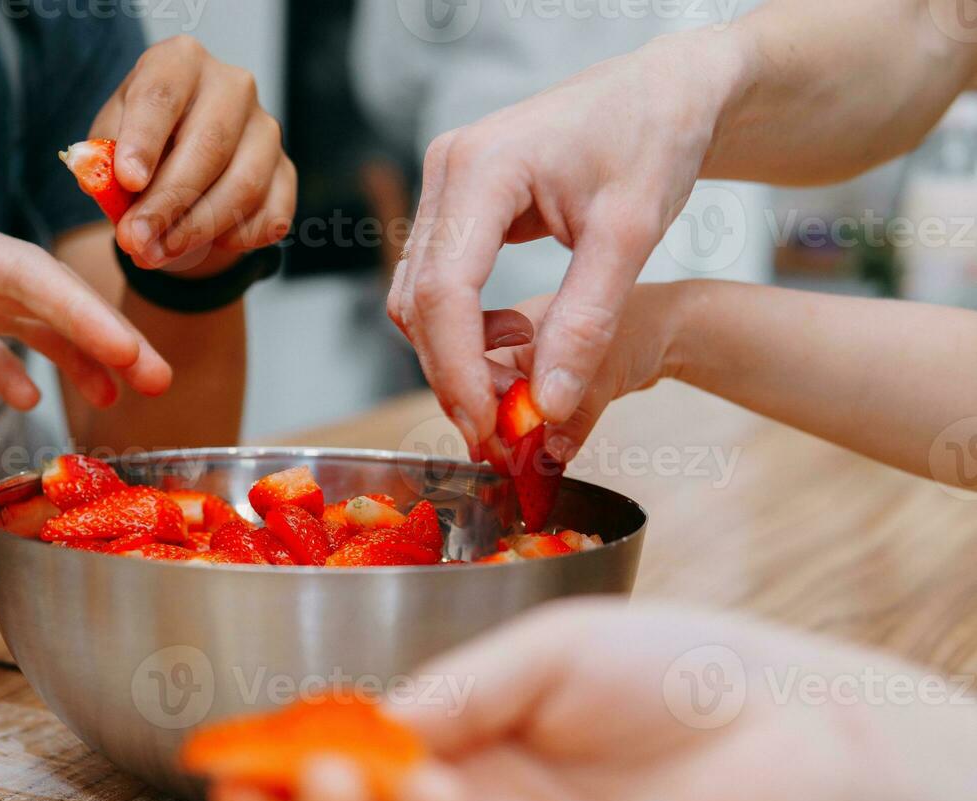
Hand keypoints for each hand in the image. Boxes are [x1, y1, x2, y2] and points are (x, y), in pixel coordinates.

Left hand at [0, 205, 171, 408]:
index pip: (24, 272)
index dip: (82, 311)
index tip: (129, 351)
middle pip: (42, 300)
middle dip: (103, 337)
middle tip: (157, 380)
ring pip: (26, 330)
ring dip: (75, 360)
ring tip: (119, 398)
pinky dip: (15, 379)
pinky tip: (34, 405)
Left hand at [93, 36, 295, 272]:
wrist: (183, 170)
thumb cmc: (142, 148)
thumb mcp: (110, 144)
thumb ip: (104, 160)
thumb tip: (109, 183)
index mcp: (180, 62)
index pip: (163, 95)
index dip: (144, 140)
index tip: (128, 182)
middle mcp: (231, 86)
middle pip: (209, 145)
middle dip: (169, 202)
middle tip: (136, 241)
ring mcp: (266, 129)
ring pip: (243, 185)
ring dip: (197, 229)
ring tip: (157, 254)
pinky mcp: (286, 171)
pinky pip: (271, 214)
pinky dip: (236, 238)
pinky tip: (203, 245)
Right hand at [210, 599, 957, 800]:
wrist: (790, 724)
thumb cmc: (666, 671)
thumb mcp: (542, 654)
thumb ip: (450, 695)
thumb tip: (361, 727)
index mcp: (455, 745)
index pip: (348, 770)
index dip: (281, 773)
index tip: (224, 768)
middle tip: (319, 778)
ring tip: (434, 794)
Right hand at [388, 32, 746, 454]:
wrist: (663, 89)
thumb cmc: (653, 139)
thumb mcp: (629, 235)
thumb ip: (586, 324)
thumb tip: (547, 407)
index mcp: (482, 168)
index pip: (442, 291)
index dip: (457, 370)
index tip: (491, 427)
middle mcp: (447, 171)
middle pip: (418, 301)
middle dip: (455, 374)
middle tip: (504, 431)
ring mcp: (444, 184)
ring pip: (418, 297)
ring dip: (457, 355)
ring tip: (520, 383)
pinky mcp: (455, 201)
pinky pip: (437, 280)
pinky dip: (465, 328)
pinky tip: (515, 341)